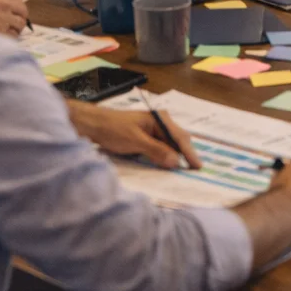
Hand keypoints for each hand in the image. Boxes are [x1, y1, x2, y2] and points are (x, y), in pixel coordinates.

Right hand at [0, 0, 27, 37]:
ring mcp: (4, 20)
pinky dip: (8, 40)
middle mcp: (4, 5)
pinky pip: (12, 38)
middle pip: (23, 14)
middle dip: (19, 21)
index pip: (20, 2)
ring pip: (19, 26)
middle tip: (12, 27)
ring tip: (2, 33)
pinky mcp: (1, 34)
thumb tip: (14, 4)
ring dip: (14, 31)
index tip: (15, 16)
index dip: (19, 10)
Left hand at [70, 103, 199, 169]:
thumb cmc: (113, 130)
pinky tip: (166, 165)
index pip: (180, 138)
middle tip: (195, 170)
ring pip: (169, 145)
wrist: (92, 124)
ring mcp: (152, 129)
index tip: (198, 167)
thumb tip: (176, 162)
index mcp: (160, 119)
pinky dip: (164, 156)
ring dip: (175, 156)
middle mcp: (159, 122)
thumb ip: (156, 151)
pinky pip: (160, 148)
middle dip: (186, 154)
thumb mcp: (135, 141)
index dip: (190, 153)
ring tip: (185, 170)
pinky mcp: (145, 137)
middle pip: (178, 140)